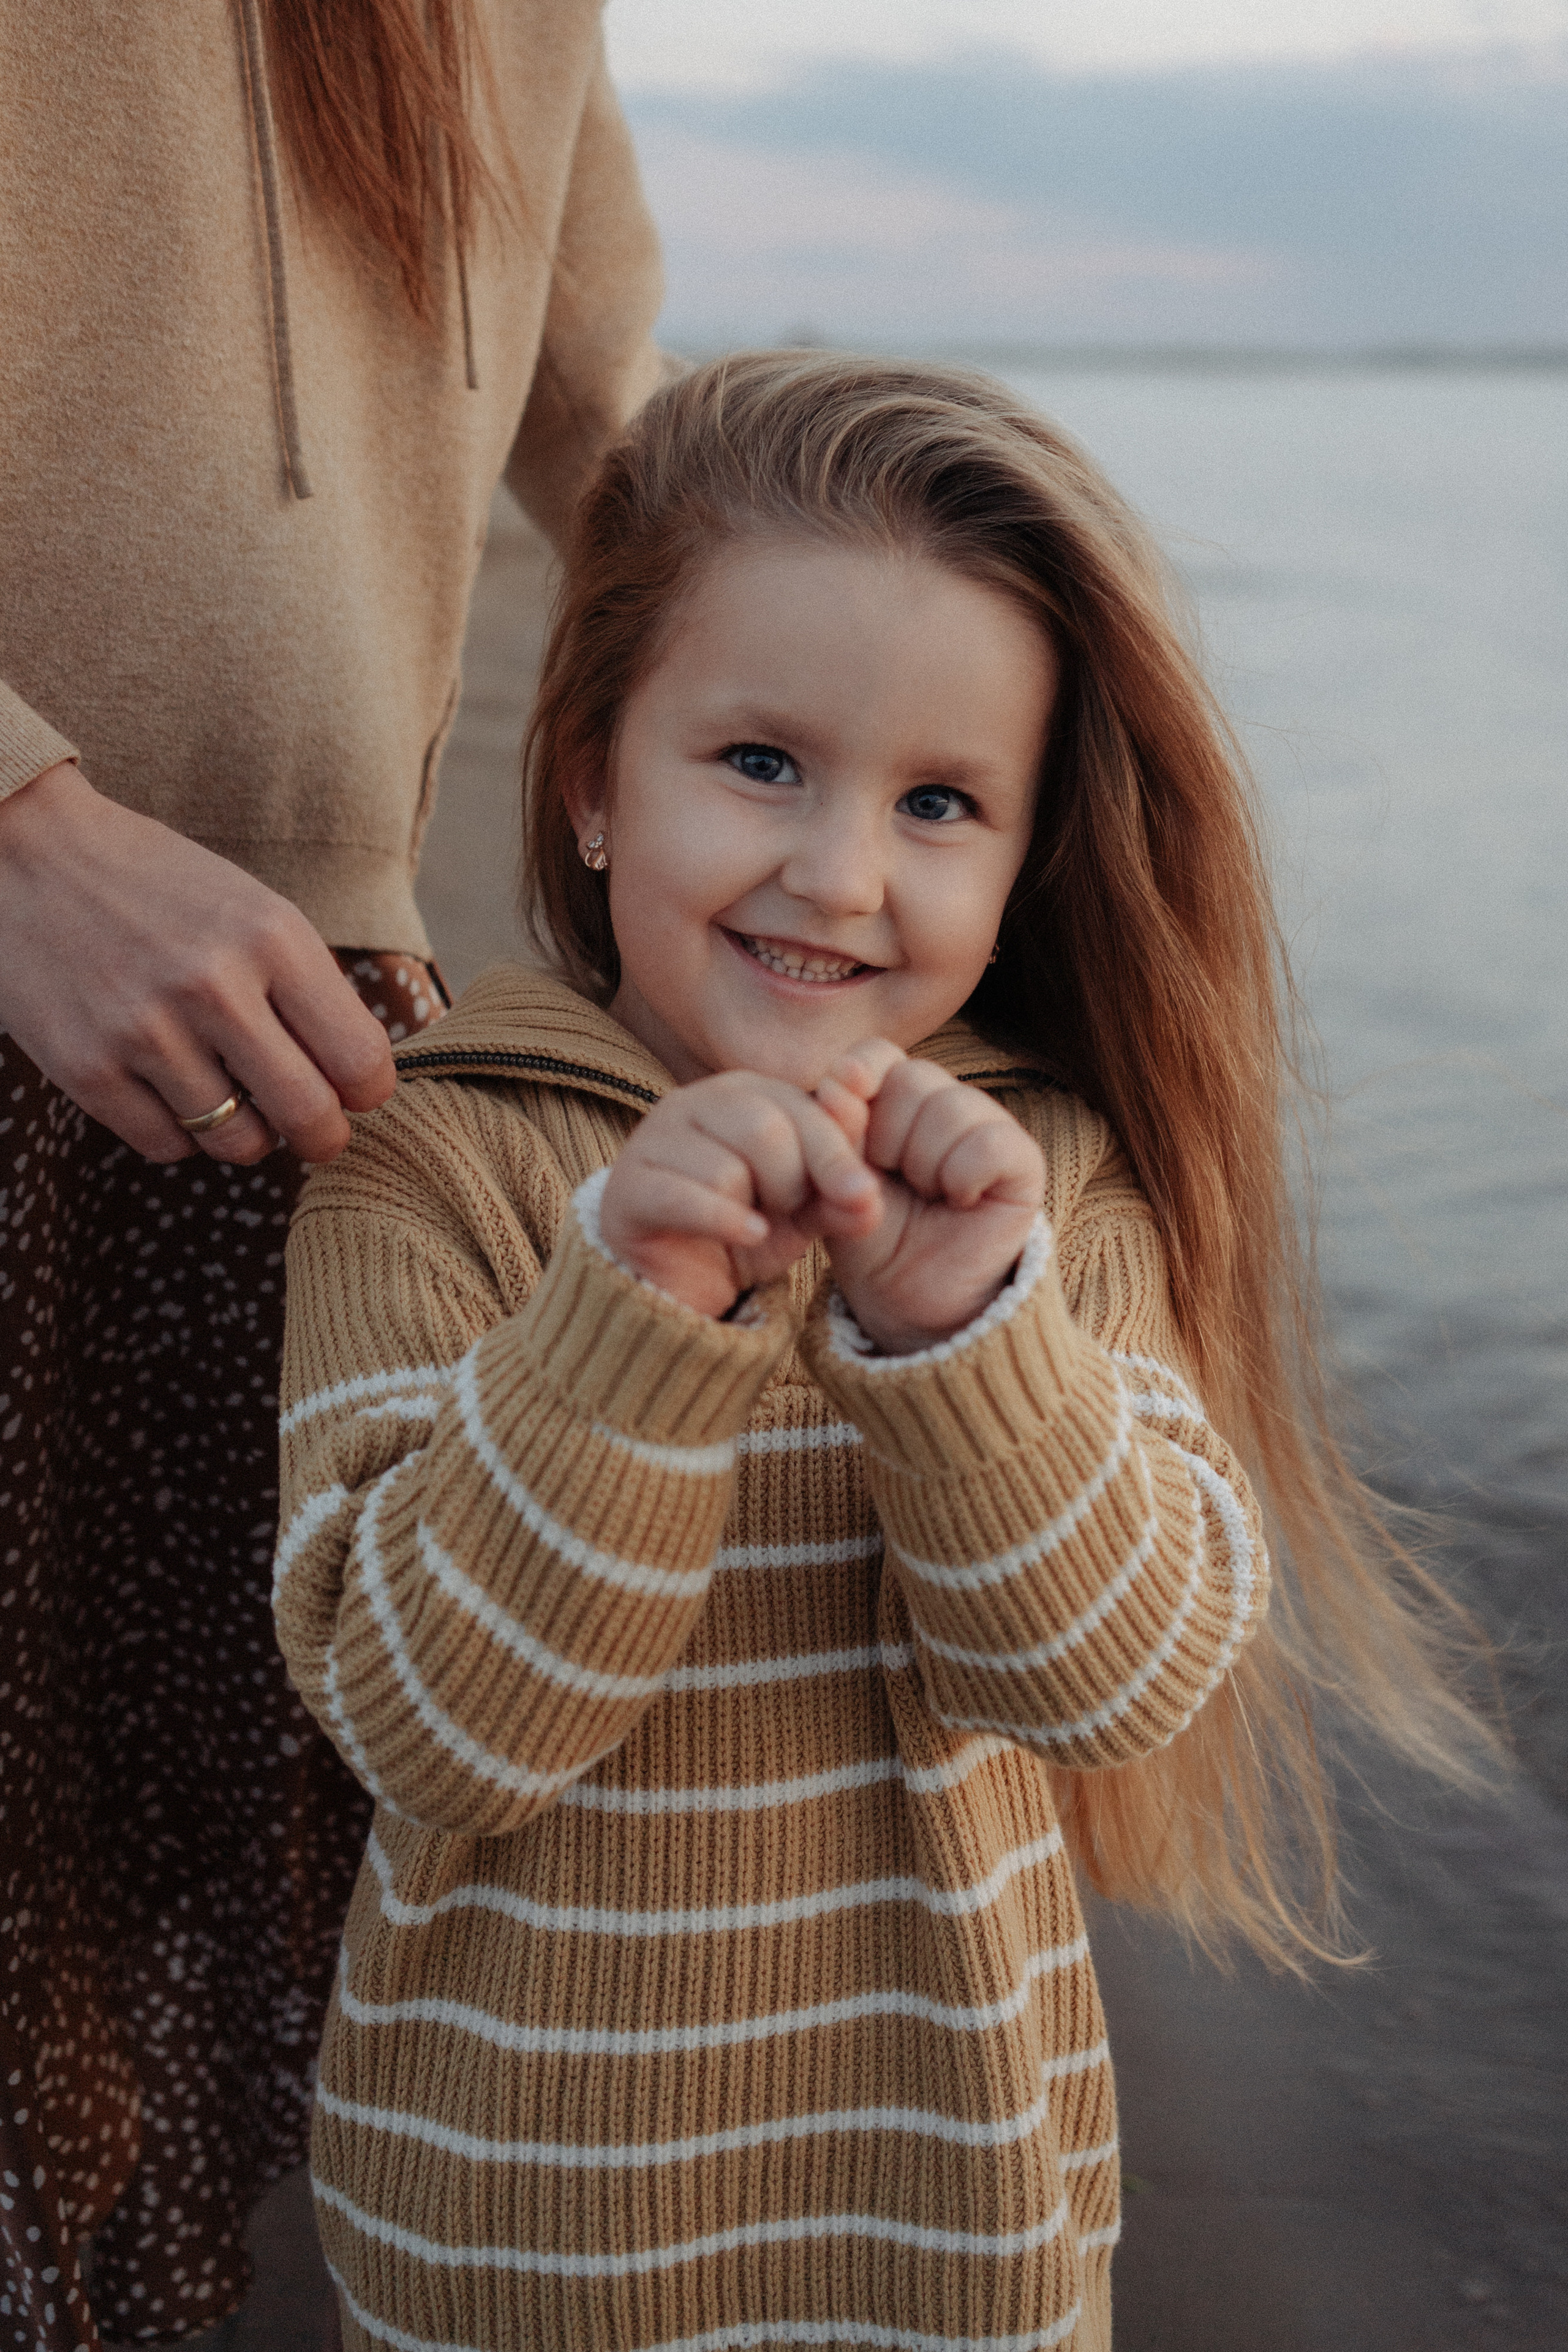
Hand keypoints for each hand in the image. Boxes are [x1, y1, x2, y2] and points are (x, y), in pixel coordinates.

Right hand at [0, 761, 395, 1162]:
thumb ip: (307, 988)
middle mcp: (214, 987)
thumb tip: (360, 1079)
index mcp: (272, 937)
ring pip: (237, 1142)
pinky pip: (166, 1145)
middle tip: (314, 1132)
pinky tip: (169, 1090)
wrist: (28, 852)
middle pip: (310, 1115)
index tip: (355, 1092)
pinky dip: (179, 1132)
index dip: (368, 1091)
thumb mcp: (251, 909)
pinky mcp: (86, 1069)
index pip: (360, 1058)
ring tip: (232, 1100)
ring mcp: (145, 1032)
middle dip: (323, 1137)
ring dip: (245, 1134)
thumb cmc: (157, 885)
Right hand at [598, 1070, 882, 1318]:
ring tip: (755, 1225)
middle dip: (794, 1180)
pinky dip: (725, 1222)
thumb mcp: (804, 1212)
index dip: (837, 1154)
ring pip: (728, 1166)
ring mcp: (653, 1142)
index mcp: (742, 1092)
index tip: (862, 1197)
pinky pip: (686, 1198)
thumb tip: (870, 1200)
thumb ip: (839, 1196)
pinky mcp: (627, 1189)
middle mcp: (693, 1103)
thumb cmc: (745, 1231)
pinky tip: (749, 1236)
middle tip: (789, 1211)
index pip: (802, 1105)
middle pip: (766, 1127)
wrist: (676, 1281)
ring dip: (756, 1207)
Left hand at [814, 1041, 1043, 1354]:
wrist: (906, 1300)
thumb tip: (839, 1078)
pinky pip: (986, 1143)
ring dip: (923, 1165)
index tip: (835, 1107)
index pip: (878, 1055)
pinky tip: (960, 1202)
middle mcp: (944, 1100)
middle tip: (892, 1180)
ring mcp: (987, 1125)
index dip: (856, 1077)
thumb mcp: (839, 1179)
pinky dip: (961, 1178)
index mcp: (893, 1097)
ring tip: (927, 1195)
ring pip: (949, 1108)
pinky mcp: (1023, 1159)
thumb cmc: (870, 1235)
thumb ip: (838, 1128)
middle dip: (885, 1139)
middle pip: (911, 1078)